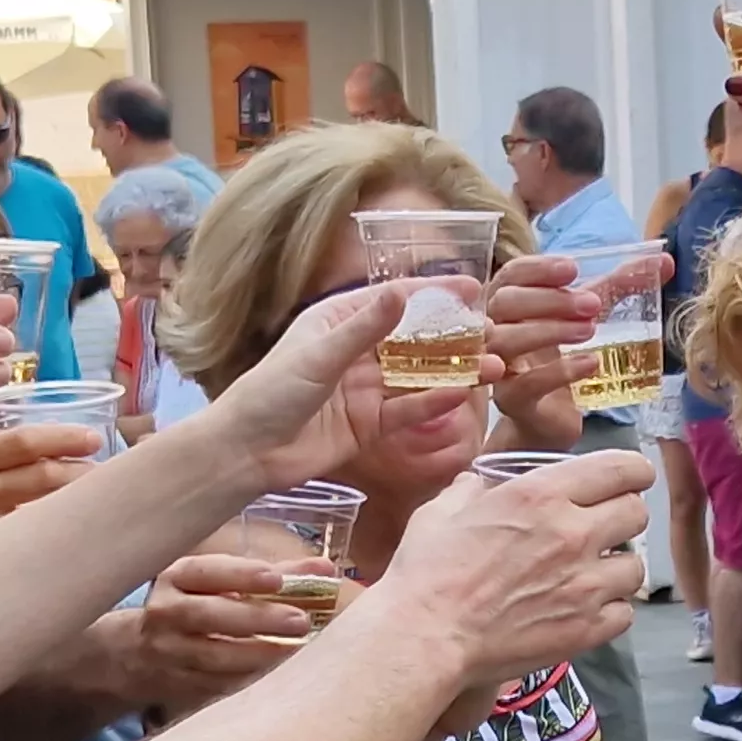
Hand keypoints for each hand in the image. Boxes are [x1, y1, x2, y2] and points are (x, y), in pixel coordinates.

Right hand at [0, 419, 98, 572]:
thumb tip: (46, 456)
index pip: (22, 440)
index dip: (64, 438)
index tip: (94, 439)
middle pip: (40, 474)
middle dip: (83, 474)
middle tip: (113, 477)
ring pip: (38, 511)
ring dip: (74, 509)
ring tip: (102, 509)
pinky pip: (22, 545)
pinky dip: (49, 542)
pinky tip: (69, 545)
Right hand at [142, 553, 326, 698]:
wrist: (135, 655)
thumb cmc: (193, 606)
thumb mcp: (217, 583)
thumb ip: (271, 575)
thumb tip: (326, 571)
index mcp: (176, 578)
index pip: (205, 571)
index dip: (240, 574)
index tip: (276, 578)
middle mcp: (166, 613)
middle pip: (208, 615)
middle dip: (256, 618)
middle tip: (299, 620)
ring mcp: (169, 654)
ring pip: (213, 657)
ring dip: (258, 655)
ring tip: (296, 650)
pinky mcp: (180, 687)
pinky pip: (217, 686)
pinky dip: (250, 681)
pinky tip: (280, 678)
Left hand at [200, 280, 484, 485]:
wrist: (248, 452)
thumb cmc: (271, 393)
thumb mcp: (320, 355)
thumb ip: (364, 328)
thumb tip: (401, 293)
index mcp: (338, 322)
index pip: (394, 300)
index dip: (434, 293)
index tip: (473, 288)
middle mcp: (355, 351)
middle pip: (414, 338)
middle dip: (454, 335)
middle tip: (492, 332)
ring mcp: (365, 389)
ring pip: (418, 375)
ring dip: (454, 371)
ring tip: (493, 368)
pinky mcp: (369, 424)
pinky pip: (408, 410)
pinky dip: (432, 403)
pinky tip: (461, 397)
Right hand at [369, 452, 653, 680]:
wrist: (426, 637)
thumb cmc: (427, 572)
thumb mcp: (442, 511)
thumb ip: (472, 490)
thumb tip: (478, 483)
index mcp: (542, 494)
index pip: (622, 468)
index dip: (631, 472)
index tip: (627, 479)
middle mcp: (573, 534)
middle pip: (637, 513)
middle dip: (621, 516)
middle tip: (601, 527)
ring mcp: (585, 585)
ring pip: (635, 566)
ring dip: (616, 567)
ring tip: (591, 573)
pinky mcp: (586, 629)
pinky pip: (625, 612)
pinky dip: (610, 610)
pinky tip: (584, 608)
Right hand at [484, 252, 602, 451]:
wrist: (552, 418)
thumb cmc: (563, 356)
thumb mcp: (589, 316)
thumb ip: (619, 286)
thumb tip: (664, 260)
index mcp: (509, 302)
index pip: (511, 275)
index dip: (538, 269)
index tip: (573, 269)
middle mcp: (495, 331)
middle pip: (506, 303)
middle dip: (550, 300)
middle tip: (593, 306)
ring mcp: (499, 367)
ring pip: (508, 340)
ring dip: (551, 330)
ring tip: (590, 331)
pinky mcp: (511, 401)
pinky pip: (526, 383)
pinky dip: (560, 372)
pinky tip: (590, 363)